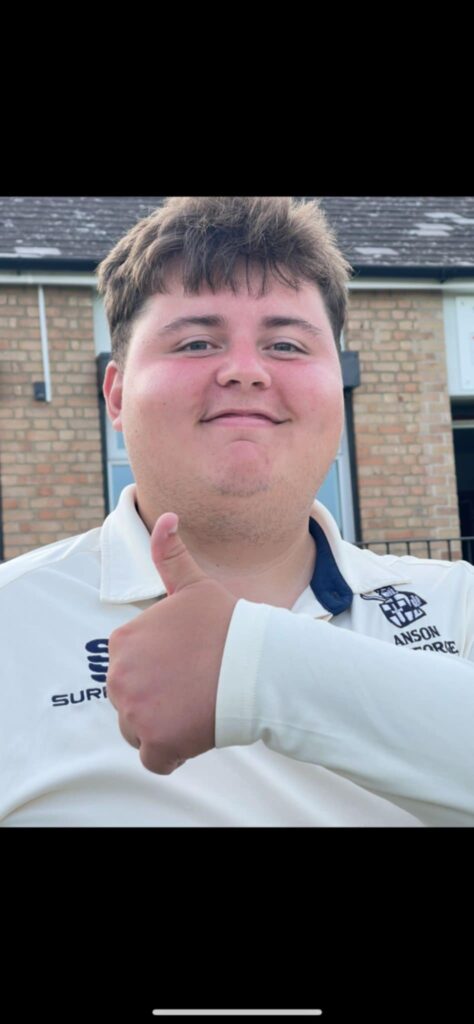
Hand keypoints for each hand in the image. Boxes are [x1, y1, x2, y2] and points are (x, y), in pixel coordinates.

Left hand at [107, 513, 237, 774]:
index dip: (161, 668)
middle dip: (159, 698)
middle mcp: (118, 675)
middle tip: (196, 685)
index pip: (130, 665)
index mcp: (122, 640)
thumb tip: (166, 516)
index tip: (189, 662)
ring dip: (164, 725)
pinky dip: (172, 753)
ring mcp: (134, 711)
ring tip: (198, 706)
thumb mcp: (196, 586)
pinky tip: (196, 732)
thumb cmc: (229, 626)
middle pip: (131, 699)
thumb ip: (171, 555)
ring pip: (139, 729)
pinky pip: (153, 759)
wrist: (258, 666)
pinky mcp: (154, 742)